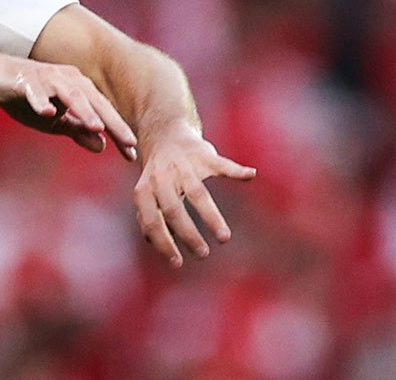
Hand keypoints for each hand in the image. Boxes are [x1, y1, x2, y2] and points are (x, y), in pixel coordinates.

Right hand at [0, 52, 137, 159]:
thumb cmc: (25, 97)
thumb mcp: (53, 120)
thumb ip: (77, 130)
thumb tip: (103, 146)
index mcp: (77, 87)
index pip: (103, 112)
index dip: (118, 131)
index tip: (133, 154)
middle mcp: (67, 78)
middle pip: (94, 101)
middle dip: (112, 122)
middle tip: (129, 142)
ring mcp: (45, 77)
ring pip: (69, 94)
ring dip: (84, 110)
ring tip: (97, 127)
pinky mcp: (23, 79)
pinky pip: (34, 91)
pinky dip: (42, 101)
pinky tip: (48, 113)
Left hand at [133, 119, 255, 266]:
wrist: (165, 133)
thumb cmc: (158, 173)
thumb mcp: (147, 192)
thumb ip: (148, 215)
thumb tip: (151, 241)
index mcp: (144, 189)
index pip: (151, 221)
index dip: (163, 243)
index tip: (177, 263)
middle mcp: (161, 176)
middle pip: (173, 209)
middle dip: (187, 234)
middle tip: (202, 254)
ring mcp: (183, 165)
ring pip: (197, 193)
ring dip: (211, 217)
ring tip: (224, 238)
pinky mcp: (202, 154)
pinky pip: (221, 164)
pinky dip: (236, 170)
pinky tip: (250, 175)